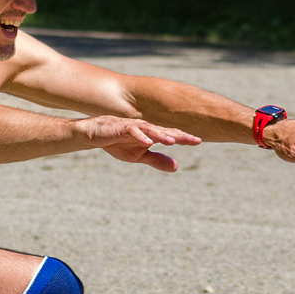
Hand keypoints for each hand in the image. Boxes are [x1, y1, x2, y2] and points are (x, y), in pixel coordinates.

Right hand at [82, 116, 201, 171]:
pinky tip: (148, 141)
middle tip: (193, 140)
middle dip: (179, 136)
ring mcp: (134, 127)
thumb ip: (157, 160)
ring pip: (151, 130)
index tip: (198, 141)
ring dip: (162, 135)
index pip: (171, 136)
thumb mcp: (139, 156)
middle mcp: (146, 129)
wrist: (96, 135)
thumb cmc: (118, 143)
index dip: (184, 138)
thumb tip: (177, 167)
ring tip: (173, 142)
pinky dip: (140, 136)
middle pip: (165, 131)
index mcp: (151, 135)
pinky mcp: (122, 128)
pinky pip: (132, 131)